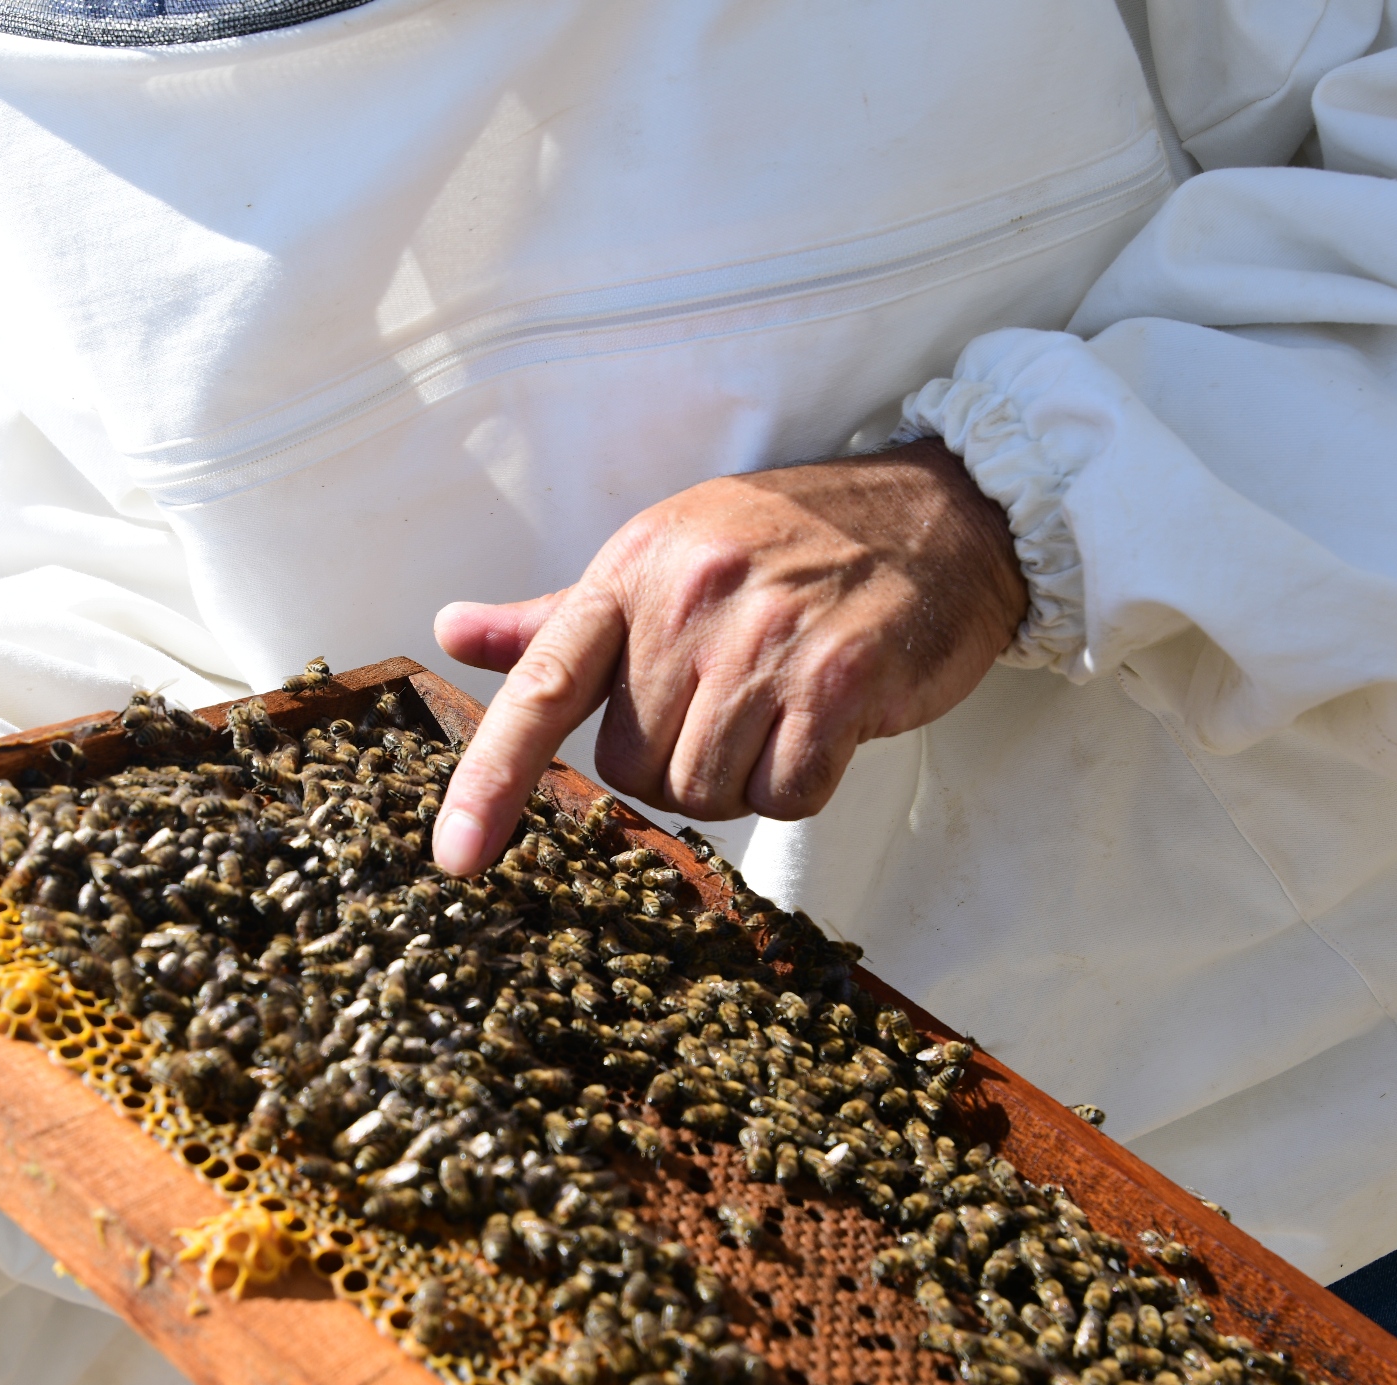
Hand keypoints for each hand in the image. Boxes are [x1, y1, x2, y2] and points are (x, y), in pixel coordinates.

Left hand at [429, 440, 1024, 874]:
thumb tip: (454, 634)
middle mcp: (692, 600)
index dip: (492, 778)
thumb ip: (561, 618)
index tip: (457, 857)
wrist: (942, 515)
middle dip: (676, 766)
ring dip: (742, 779)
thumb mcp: (667, 556)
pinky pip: (786, 794)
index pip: (542, 684)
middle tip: (730, 708)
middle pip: (634, 769)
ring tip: (781, 711)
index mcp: (635, 570)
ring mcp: (769, 640)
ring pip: (707, 792)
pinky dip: (803, 783)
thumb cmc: (791, 544)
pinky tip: (827, 726)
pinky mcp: (842, 680)